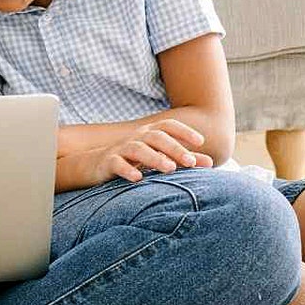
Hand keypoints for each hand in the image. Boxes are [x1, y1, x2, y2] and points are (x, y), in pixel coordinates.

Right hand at [73, 119, 213, 184]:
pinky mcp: (108, 162)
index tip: (200, 141)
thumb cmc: (132, 160)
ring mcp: (121, 149)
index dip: (184, 131)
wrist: (95, 165)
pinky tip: (137, 178)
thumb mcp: (158, 157)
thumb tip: (210, 162)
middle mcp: (137, 138)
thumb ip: (183, 159)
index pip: (168, 126)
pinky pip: (117, 163)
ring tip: (169, 168)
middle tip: (190, 162)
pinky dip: (127, 169)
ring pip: (138, 148)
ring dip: (154, 157)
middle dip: (174, 148)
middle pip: (156, 137)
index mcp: (149, 134)